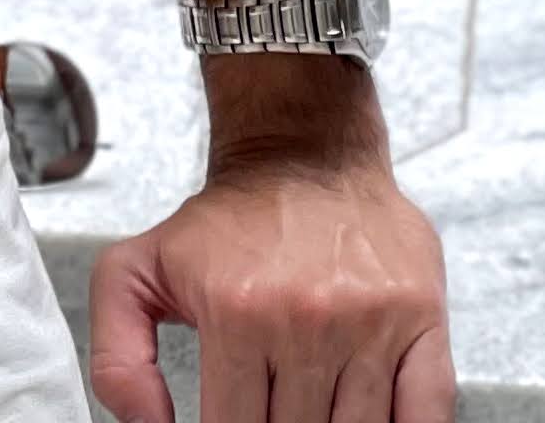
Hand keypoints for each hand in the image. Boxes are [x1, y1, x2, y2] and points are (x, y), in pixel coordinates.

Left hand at [86, 137, 450, 422]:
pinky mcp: (422, 316)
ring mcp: (370, 321)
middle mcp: (305, 319)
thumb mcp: (136, 268)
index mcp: (235, 312)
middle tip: (275, 410)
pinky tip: (373, 421)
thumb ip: (117, 355)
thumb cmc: (227, 221)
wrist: (303, 148)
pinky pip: (427, 412)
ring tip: (313, 412)